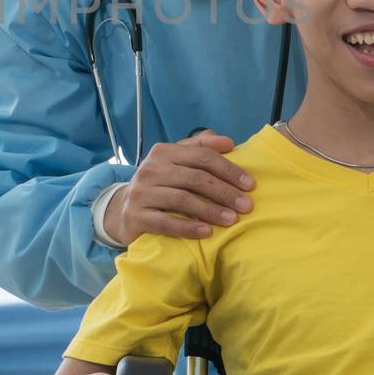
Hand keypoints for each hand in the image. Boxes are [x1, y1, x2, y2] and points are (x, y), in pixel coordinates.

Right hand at [105, 129, 254, 245]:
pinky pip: (166, 222)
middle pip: (194, 178)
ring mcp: (141, 192)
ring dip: (211, 210)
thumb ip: (200, 147)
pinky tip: (206, 232)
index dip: (228, 169)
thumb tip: (227, 142)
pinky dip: (188, 227)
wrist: (123, 210)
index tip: (250, 184)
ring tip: (232, 220)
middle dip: (224, 192)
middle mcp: (150, 169)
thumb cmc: (160, 184)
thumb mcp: (176, 161)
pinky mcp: (135, 216)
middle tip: (247, 205)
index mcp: (163, 152)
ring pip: (182, 199)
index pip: (202, 156)